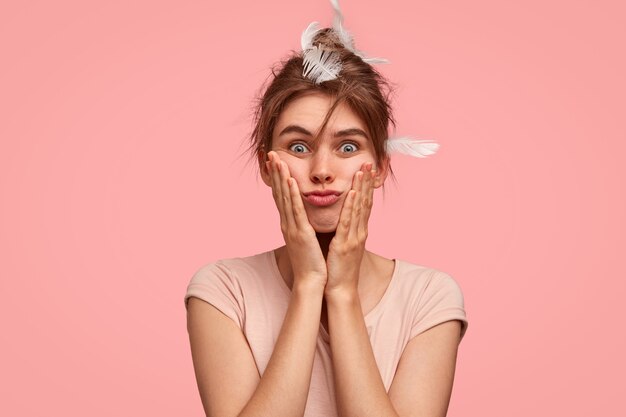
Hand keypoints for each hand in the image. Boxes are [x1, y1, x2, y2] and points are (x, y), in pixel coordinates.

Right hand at [266, 151, 326, 288]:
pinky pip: (295, 209)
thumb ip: (304, 225)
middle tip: (271, 154)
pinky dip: (291, 194)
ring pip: (285, 197)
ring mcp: (292, 227)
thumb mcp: (306, 239)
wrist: (311, 281)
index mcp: (290, 224)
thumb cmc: (311, 262)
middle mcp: (288, 223)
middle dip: (275, 173)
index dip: (277, 179)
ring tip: (277, 160)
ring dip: (280, 177)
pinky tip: (289, 180)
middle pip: (279, 193)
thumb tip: (305, 216)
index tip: (275, 163)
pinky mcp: (300, 232)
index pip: (282, 197)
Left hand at [325, 162, 376, 294]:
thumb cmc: (340, 268)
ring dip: (361, 188)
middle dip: (367, 181)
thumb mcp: (344, 245)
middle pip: (365, 202)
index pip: (364, 204)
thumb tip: (343, 219)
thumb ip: (346, 231)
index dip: (366, 186)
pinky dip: (350, 207)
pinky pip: (347, 222)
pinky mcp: (345, 244)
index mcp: (358, 231)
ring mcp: (354, 237)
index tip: (366, 170)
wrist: (340, 289)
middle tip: (369, 162)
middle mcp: (359, 232)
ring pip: (359, 208)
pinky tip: (352, 194)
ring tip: (362, 171)